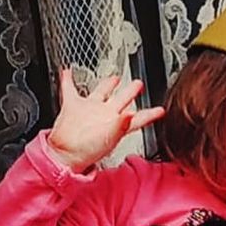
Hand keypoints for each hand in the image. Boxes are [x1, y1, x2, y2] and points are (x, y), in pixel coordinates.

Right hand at [47, 69, 165, 172]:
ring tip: (114, 77)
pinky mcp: (73, 106)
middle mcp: (105, 114)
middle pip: (122, 99)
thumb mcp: (109, 138)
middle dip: (131, 91)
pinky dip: (67, 79)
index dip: (150, 114)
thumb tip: (130, 114)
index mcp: (116, 122)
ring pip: (101, 92)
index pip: (138, 117)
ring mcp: (89, 109)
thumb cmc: (86, 151)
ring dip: (107, 83)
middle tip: (138, 83)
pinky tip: (67, 71)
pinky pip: (69, 89)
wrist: (65, 154)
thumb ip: (120, 125)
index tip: (160, 110)